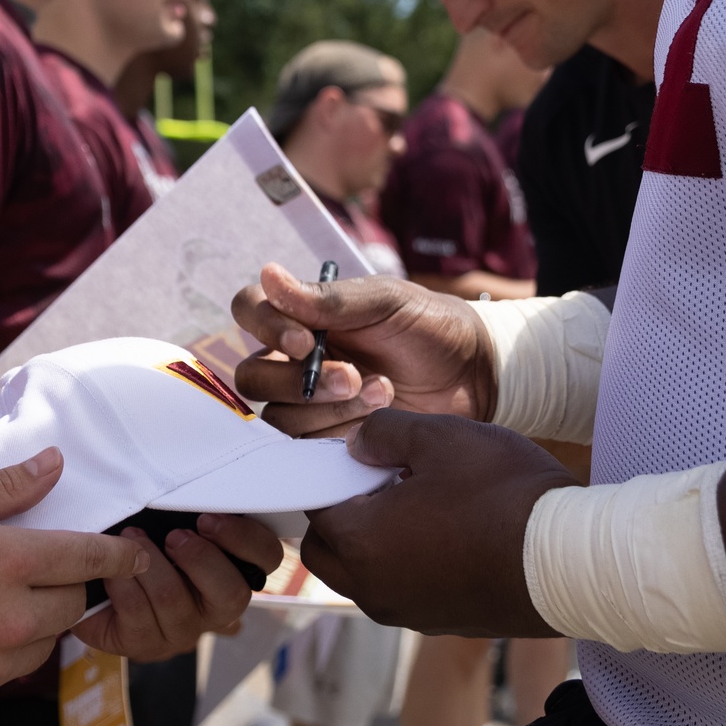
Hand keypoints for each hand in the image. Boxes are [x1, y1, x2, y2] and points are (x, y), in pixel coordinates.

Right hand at [0, 452, 148, 719]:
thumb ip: (5, 489)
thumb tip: (54, 465)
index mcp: (6, 565)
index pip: (87, 560)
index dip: (118, 557)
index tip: (135, 556)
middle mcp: (8, 621)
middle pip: (72, 607)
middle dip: (66, 588)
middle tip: (38, 574)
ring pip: (43, 646)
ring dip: (33, 625)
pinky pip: (4, 675)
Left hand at [73, 514, 282, 662]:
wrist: (99, 584)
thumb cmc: (147, 545)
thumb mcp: (174, 522)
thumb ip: (193, 512)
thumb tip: (195, 484)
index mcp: (233, 572)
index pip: (266, 559)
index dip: (245, 539)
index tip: (208, 519)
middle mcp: (215, 608)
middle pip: (233, 595)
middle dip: (200, 559)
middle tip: (174, 536)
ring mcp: (182, 631)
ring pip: (174, 600)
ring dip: (150, 562)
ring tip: (131, 537)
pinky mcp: (145, 645)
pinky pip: (138, 614)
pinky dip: (122, 584)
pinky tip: (112, 569)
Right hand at [230, 264, 497, 438]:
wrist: (475, 375)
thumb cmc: (430, 326)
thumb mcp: (387, 301)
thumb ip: (330, 299)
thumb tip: (270, 276)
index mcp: (305, 317)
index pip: (250, 310)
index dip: (264, 325)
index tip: (305, 340)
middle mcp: (298, 361)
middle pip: (254, 376)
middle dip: (299, 381)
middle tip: (351, 376)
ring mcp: (312, 405)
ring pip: (281, 416)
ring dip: (328, 408)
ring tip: (382, 392)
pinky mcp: (330, 442)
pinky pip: (306, 450)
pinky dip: (340, 435)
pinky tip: (377, 421)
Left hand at [298, 409, 569, 633]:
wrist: (571, 563)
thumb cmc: (505, 495)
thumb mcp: (443, 437)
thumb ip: (386, 433)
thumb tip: (358, 445)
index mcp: (360, 542)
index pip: (316, 506)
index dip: (337, 476)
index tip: (370, 459)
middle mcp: (372, 589)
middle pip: (329, 550)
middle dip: (345, 516)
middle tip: (391, 483)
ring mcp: (407, 613)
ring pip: (364, 576)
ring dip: (378, 543)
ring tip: (429, 506)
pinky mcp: (440, 624)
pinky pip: (403, 592)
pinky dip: (410, 566)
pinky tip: (454, 535)